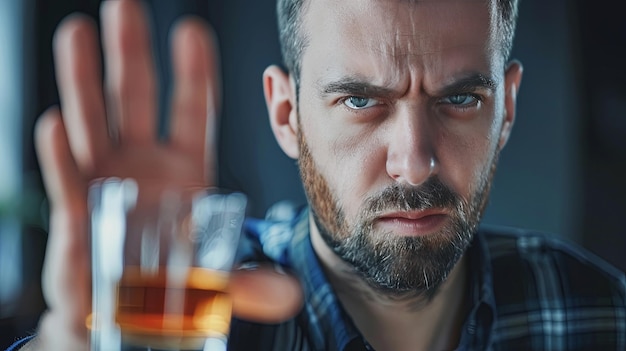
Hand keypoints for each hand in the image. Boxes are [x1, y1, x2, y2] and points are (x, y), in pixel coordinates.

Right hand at [32, 1, 300, 349]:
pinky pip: (66, 179)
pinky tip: (55, 123)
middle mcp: (143, 168)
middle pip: (136, 101)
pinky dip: (59, 154)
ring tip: (76, 34)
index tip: (193, 33)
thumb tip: (288, 295)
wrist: (125, 316)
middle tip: (125, 6)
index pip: (192, 113)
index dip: (193, 74)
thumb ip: (247, 286)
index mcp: (185, 173)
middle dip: (130, 55)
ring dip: (83, 82)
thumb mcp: (214, 284)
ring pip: (93, 124)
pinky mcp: (76, 213)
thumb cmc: (170, 287)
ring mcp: (106, 183)